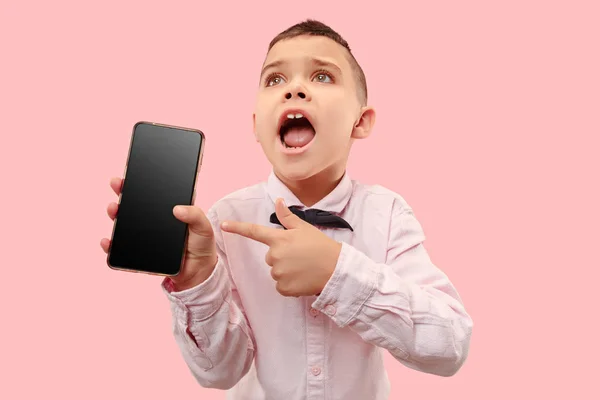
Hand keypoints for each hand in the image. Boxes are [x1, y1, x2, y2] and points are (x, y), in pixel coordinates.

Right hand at [100, 177, 217, 290]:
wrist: (198, 270)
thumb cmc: (201, 244)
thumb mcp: (203, 226)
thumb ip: (195, 215)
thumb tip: (177, 209)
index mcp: (168, 209)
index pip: (152, 192)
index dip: (140, 181)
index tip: (131, 173)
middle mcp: (153, 220)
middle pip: (134, 203)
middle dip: (122, 192)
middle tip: (117, 184)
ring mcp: (144, 235)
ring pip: (124, 222)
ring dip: (114, 214)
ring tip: (113, 209)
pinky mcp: (139, 252)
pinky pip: (121, 248)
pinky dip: (111, 245)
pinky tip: (107, 241)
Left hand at [221, 198, 341, 296]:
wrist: (336, 269)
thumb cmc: (321, 246)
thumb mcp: (305, 228)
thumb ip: (288, 217)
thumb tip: (278, 201)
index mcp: (279, 239)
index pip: (254, 232)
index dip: (237, 228)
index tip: (223, 225)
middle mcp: (275, 256)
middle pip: (270, 256)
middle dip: (282, 256)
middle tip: (300, 256)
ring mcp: (278, 273)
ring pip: (276, 271)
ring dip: (287, 270)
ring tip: (304, 267)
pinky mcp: (283, 288)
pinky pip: (281, 286)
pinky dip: (290, 284)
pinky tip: (302, 278)